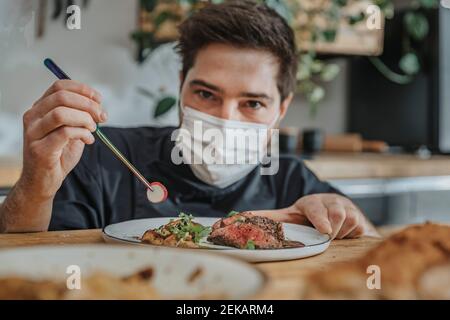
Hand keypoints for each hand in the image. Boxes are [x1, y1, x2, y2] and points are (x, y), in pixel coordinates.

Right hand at [19, 80, 105, 199]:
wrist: (43, 181)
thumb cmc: (58, 155)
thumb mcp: (72, 130)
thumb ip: (81, 116)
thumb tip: (99, 106)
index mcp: (40, 108)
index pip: (60, 86)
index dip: (83, 90)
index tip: (98, 100)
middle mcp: (33, 117)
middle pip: (62, 97)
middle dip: (88, 104)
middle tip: (101, 116)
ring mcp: (34, 133)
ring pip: (61, 113)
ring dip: (84, 119)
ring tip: (93, 129)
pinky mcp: (40, 149)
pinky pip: (65, 133)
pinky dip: (82, 134)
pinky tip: (88, 141)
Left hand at [250, 194, 379, 238]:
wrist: (331, 211)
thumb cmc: (306, 216)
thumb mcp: (288, 215)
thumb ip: (268, 217)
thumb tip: (243, 216)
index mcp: (311, 201)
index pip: (316, 207)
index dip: (321, 218)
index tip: (324, 230)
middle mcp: (330, 201)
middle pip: (339, 214)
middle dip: (334, 229)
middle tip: (326, 236)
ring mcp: (347, 207)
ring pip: (351, 221)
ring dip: (342, 233)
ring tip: (332, 234)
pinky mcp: (360, 217)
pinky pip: (361, 228)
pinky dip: (352, 235)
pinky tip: (344, 234)